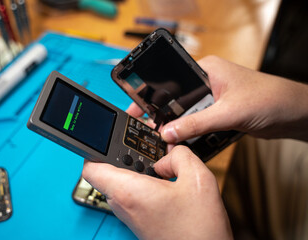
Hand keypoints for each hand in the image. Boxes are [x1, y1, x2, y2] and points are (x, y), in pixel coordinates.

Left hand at [82, 146, 232, 239]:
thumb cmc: (197, 231)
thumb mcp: (197, 179)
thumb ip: (181, 154)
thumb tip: (171, 151)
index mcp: (129, 191)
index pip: (91, 165)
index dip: (95, 145)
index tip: (107, 133)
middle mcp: (123, 203)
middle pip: (108, 168)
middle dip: (123, 148)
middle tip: (140, 136)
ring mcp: (130, 211)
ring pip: (122, 178)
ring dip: (136, 163)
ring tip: (156, 152)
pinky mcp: (139, 216)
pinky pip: (133, 189)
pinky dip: (143, 176)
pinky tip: (163, 171)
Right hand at [159, 56, 307, 142]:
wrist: (294, 113)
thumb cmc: (269, 99)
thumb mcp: (228, 112)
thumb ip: (196, 123)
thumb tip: (168, 133)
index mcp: (205, 70)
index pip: (170, 81)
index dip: (152, 96)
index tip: (138, 110)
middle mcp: (207, 82)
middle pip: (176, 100)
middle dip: (163, 115)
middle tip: (149, 129)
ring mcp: (213, 98)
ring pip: (187, 113)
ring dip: (179, 126)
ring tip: (165, 139)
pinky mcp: (218, 112)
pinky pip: (198, 122)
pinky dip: (192, 132)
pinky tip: (185, 142)